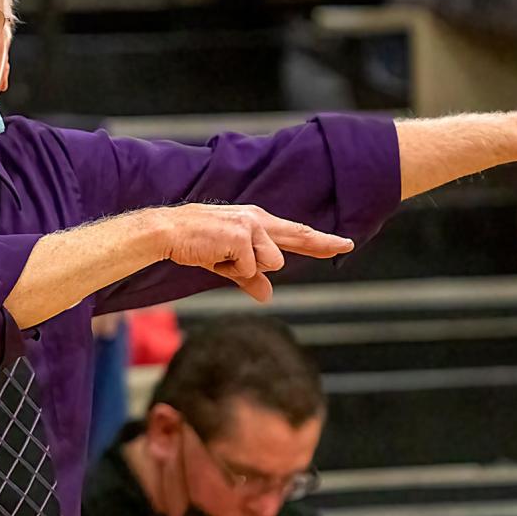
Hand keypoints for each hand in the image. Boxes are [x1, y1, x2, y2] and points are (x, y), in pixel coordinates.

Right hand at [158, 203, 353, 302]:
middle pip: (297, 236)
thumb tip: (267, 295)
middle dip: (322, 243)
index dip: (320, 240)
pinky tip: (214, 256)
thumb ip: (249, 278)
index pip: (294, 233)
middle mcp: (257, 220)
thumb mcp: (227, 263)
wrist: (168, 232)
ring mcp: (250, 226)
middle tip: (347, 244)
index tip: (344, 243)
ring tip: (221, 257)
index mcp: (256, 222)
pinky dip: (230, 269)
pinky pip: (248, 268)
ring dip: (245, 268)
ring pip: (271, 261)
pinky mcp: (241, 236)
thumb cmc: (196, 243)